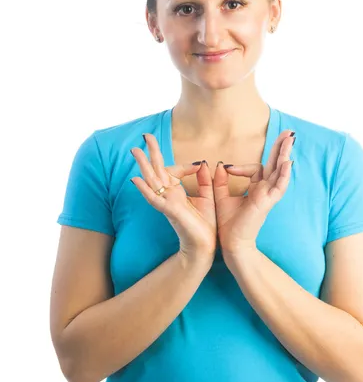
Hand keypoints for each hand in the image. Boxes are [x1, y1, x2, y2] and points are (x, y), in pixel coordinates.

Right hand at [130, 133, 216, 256]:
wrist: (205, 246)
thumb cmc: (205, 224)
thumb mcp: (207, 196)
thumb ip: (204, 180)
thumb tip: (203, 162)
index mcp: (176, 192)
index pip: (173, 171)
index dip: (185, 165)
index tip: (199, 165)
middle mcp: (168, 195)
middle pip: (156, 170)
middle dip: (151, 152)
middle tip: (144, 135)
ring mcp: (166, 203)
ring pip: (151, 180)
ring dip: (143, 165)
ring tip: (135, 151)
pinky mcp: (169, 211)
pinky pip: (154, 198)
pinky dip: (144, 189)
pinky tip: (136, 180)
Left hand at [213, 130, 294, 253]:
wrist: (231, 244)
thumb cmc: (228, 224)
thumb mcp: (221, 196)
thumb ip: (221, 180)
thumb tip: (220, 164)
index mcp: (256, 188)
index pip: (256, 169)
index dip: (241, 167)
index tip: (227, 169)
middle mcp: (265, 190)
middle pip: (275, 164)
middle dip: (281, 147)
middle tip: (288, 132)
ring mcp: (268, 196)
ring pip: (280, 171)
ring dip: (285, 155)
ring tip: (290, 139)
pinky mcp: (267, 203)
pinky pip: (278, 186)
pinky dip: (283, 175)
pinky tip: (287, 163)